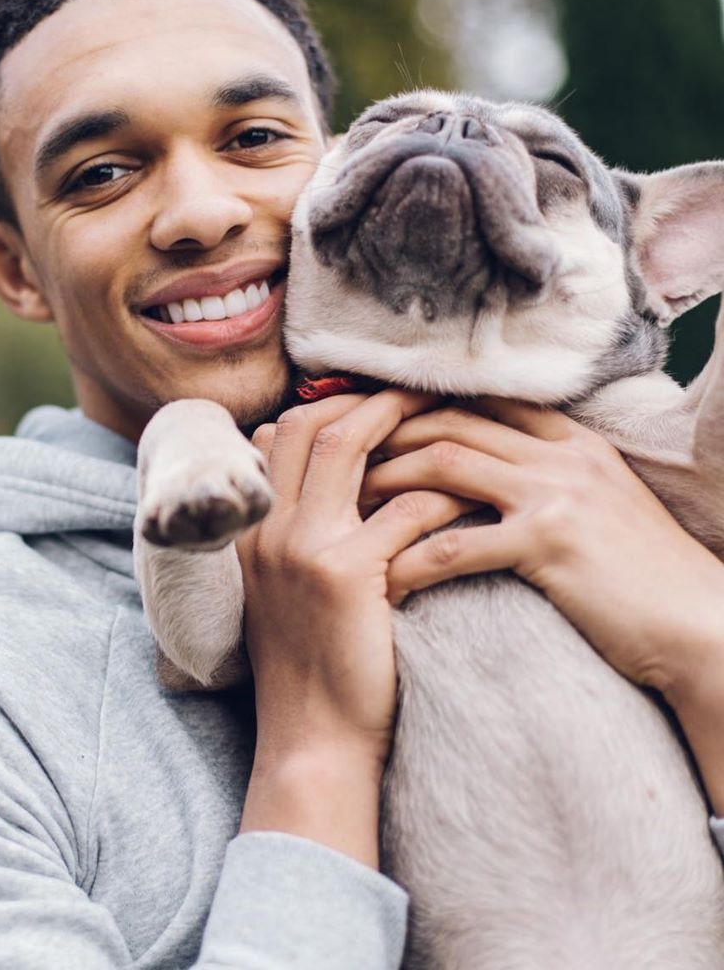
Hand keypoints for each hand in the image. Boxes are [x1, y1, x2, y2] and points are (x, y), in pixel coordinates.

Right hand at [235, 389, 477, 864]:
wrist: (314, 739)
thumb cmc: (312, 666)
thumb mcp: (282, 591)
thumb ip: (293, 534)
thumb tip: (325, 489)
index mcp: (252, 530)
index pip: (280, 435)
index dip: (330, 405)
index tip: (377, 399)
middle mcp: (268, 529)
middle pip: (313, 427)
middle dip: (370, 400)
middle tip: (422, 392)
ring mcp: (301, 548)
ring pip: (350, 449)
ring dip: (405, 426)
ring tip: (452, 422)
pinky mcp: (344, 575)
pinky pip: (402, 510)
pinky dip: (441, 494)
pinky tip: (472, 496)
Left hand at [365, 398, 723, 702]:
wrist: (704, 627)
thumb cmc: (644, 578)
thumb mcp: (602, 505)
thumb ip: (550, 477)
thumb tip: (488, 473)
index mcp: (573, 441)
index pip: (481, 401)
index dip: (420, 407)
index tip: (374, 423)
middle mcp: (562, 455)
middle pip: (451, 422)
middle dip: (388, 435)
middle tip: (341, 459)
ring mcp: (556, 493)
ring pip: (444, 465)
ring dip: (387, 484)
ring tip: (345, 508)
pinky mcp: (549, 543)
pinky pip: (453, 545)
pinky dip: (407, 560)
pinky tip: (380, 578)